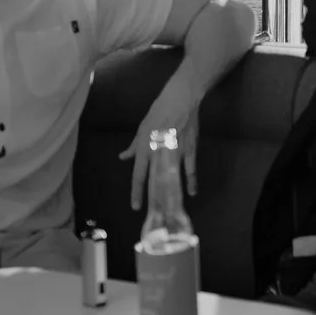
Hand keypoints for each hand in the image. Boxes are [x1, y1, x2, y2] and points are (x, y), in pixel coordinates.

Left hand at [122, 88, 201, 209]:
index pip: (139, 175)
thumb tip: (123, 157)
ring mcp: (175, 153)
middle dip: (153, 199)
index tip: (136, 207)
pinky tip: (191, 192)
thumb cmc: (158, 112)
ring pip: (173, 178)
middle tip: (153, 214)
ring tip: (172, 209)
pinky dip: (191, 181)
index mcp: (145, 148)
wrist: (180, 100)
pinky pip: (190, 169)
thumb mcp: (142, 128)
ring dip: (172, 195)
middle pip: (155, 181)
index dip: (137, 192)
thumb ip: (134, 146)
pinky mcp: (190, 150)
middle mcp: (158, 154)